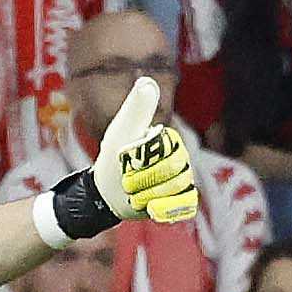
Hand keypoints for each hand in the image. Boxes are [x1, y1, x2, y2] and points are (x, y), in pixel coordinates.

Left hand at [93, 76, 199, 224]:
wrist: (108, 190)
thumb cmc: (114, 156)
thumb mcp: (122, 130)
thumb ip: (136, 109)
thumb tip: (147, 83)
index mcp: (171, 141)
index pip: (170, 153)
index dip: (145, 162)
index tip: (126, 162)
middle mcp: (182, 160)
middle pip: (175, 174)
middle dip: (145, 181)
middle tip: (127, 181)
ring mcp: (182, 182)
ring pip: (177, 191)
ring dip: (148, 196)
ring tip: (134, 194)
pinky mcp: (179, 202)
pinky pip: (184, 206)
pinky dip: (165, 209)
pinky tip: (150, 209)